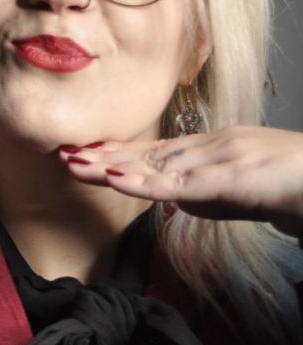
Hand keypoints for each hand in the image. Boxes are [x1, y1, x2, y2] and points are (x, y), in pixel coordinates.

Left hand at [59, 126, 302, 236]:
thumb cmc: (295, 188)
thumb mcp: (242, 190)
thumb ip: (208, 192)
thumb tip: (177, 198)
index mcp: (214, 147)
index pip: (157, 150)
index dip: (120, 152)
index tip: (86, 152)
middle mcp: (211, 146)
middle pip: (148, 154)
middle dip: (104, 157)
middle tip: (64, 155)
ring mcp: (220, 159)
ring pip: (155, 164)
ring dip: (111, 166)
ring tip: (74, 164)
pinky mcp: (229, 179)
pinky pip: (178, 184)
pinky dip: (142, 183)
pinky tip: (113, 181)